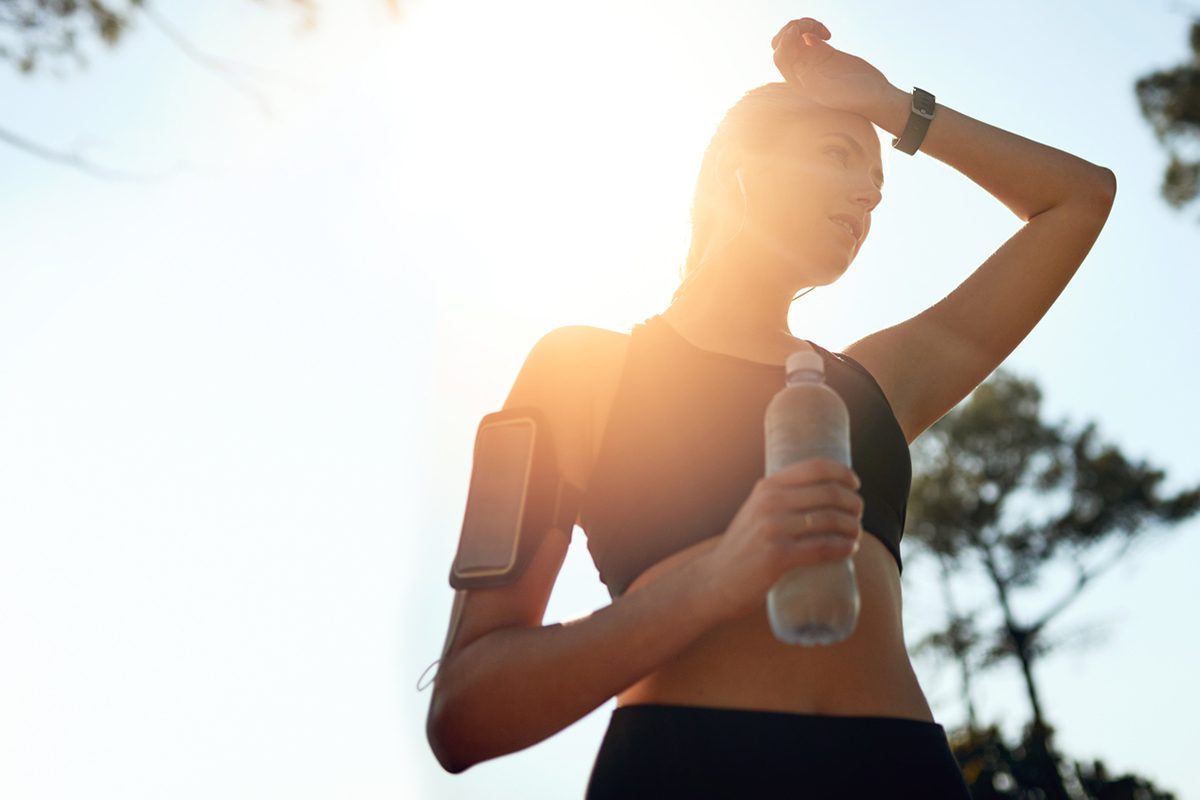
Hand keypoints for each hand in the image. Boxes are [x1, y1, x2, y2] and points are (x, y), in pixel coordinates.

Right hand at [698, 457, 863, 623]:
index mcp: (767, 487)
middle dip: (853, 503)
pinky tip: (850, 549)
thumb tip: (825, 491)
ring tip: (856, 535)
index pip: (815, 467)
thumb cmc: (744, 547)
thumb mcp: (756, 511)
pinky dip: (843, 547)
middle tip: (858, 515)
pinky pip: (822, 548)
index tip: (855, 484)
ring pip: (830, 520)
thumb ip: (782, 498)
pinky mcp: (777, 556)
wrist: (715, 580)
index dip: (842, 473)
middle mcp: (769, 503)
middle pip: (829, 493)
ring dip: (852, 527)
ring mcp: (773, 529)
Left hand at [771, 18, 892, 117]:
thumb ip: (814, 80)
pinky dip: (812, 28)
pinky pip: (807, 35)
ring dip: (803, 25)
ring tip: (823, 31)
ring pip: (794, 37)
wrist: (873, 96)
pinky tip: (828, 34)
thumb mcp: (834, 91)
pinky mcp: (824, 53)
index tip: (805, 32)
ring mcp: (812, 60)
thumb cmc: (856, 98)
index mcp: (799, 81)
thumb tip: (797, 68)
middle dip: (792, 29)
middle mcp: (802, 70)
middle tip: (812, 27)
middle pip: (782, 44)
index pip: (780, 56)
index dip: (786, 39)